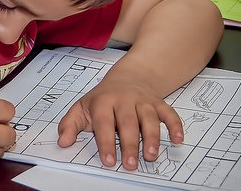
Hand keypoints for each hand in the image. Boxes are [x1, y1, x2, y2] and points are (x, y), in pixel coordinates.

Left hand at [57, 79, 182, 170]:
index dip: (106, 143)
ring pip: (149, 118)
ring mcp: (143, 101)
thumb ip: (70, 125)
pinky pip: (169, 113)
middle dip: (129, 145)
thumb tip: (63, 142)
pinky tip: (177, 139)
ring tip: (151, 155)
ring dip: (152, 137)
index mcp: (103, 101)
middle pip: (128, 123)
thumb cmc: (103, 98)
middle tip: (130, 165)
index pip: (104, 123)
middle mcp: (124, 99)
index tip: (108, 161)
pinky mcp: (158, 103)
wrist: (128, 77)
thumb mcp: (82, 108)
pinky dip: (175, 125)